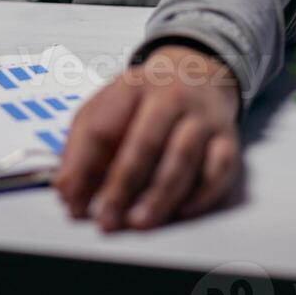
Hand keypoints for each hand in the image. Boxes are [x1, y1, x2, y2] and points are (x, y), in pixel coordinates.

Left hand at [53, 44, 240, 230]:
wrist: (199, 73)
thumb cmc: (146, 100)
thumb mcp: (109, 104)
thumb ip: (83, 143)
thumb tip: (67, 190)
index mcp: (132, 86)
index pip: (103, 127)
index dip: (84, 168)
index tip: (74, 202)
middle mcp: (170, 96)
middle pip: (145, 141)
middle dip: (122, 185)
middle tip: (107, 219)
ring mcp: (202, 116)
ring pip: (182, 158)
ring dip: (159, 195)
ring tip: (139, 222)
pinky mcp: (228, 138)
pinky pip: (219, 169)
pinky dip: (201, 193)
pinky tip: (181, 211)